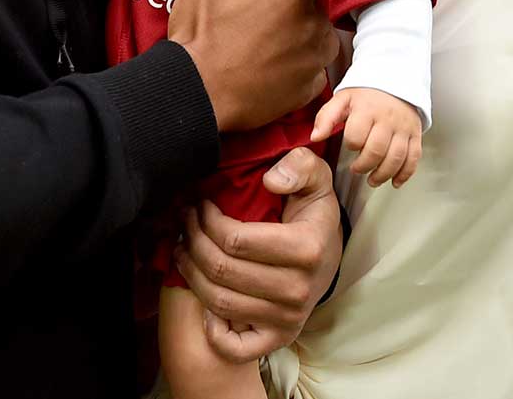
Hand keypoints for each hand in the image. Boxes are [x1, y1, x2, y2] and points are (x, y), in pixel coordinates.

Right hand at [167, 0, 337, 132]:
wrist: (194, 97)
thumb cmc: (200, 34)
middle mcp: (316, 27)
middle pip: (322, 1)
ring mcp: (315, 62)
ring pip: (323, 34)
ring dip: (308, 29)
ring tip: (280, 27)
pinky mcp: (307, 91)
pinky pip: (316, 69)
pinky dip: (302, 63)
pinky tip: (281, 58)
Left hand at [174, 147, 342, 361]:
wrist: (329, 257)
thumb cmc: (313, 215)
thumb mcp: (316, 179)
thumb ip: (300, 166)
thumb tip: (271, 179)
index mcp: (306, 249)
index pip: (235, 240)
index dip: (207, 220)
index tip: (200, 204)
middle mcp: (298, 290)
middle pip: (221, 270)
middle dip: (192, 240)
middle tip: (184, 222)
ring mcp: (287, 319)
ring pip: (219, 302)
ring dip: (190, 273)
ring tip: (183, 248)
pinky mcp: (278, 338)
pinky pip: (235, 348)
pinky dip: (212, 330)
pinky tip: (204, 301)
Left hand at [311, 87, 422, 186]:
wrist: (396, 81)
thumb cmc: (367, 94)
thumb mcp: (342, 99)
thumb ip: (326, 117)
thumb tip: (315, 137)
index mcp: (367, 109)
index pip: (356, 136)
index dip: (351, 145)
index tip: (349, 146)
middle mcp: (388, 119)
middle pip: (376, 150)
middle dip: (364, 165)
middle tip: (357, 169)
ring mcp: (403, 128)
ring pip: (396, 157)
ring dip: (383, 174)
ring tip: (373, 179)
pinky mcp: (415, 134)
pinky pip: (413, 157)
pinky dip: (405, 173)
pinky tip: (395, 181)